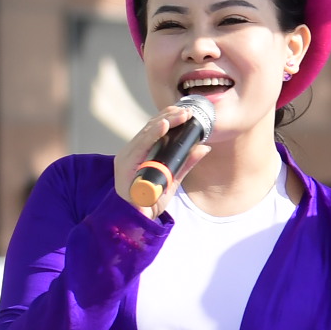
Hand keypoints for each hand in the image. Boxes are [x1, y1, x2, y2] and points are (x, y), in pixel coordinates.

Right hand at [114, 102, 203, 217]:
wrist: (138, 219)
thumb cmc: (152, 198)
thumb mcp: (174, 178)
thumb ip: (186, 162)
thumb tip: (204, 147)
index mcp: (140, 153)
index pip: (154, 130)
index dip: (169, 118)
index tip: (185, 110)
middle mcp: (131, 152)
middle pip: (151, 129)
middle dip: (170, 117)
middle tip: (187, 110)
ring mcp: (127, 157)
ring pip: (147, 133)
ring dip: (165, 121)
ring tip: (180, 114)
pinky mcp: (126, 165)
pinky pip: (141, 146)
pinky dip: (153, 135)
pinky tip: (164, 126)